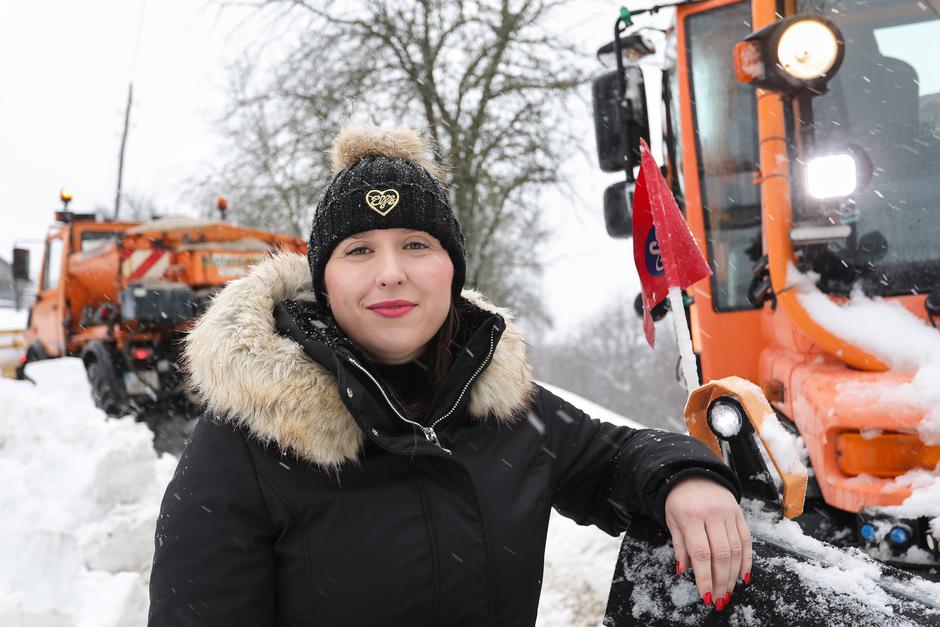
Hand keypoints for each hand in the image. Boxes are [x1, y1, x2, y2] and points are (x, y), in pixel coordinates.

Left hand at [663, 476, 751, 611]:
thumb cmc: (678, 500)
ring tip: (728, 593)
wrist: (694, 473)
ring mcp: (729, 513)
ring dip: (733, 576)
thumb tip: (684, 571)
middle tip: (718, 600)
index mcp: (691, 516)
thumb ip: (679, 545)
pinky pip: (747, 540)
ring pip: (736, 550)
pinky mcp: (739, 514)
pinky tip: (743, 576)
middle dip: (720, 581)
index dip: (704, 577)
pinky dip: (747, 560)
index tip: (705, 596)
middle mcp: (713, 514)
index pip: (700, 552)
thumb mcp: (671, 520)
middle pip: (721, 554)